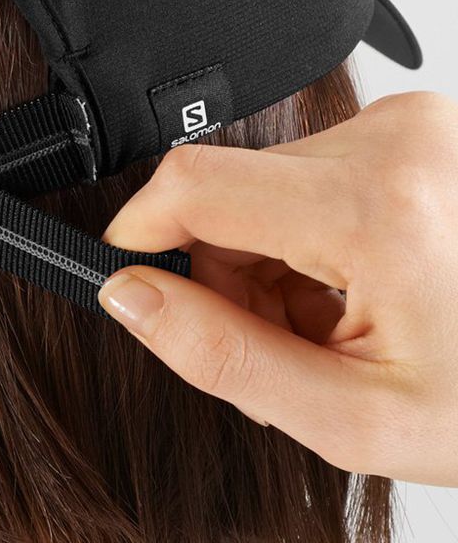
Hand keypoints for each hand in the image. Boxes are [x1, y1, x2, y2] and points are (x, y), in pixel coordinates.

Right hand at [99, 91, 457, 486]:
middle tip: (284, 340)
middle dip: (223, 270)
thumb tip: (130, 298)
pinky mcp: (411, 129)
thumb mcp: (355, 417)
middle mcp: (394, 142)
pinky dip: (306, 235)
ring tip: (335, 319)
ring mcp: (410, 126)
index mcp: (378, 210)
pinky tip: (355, 284)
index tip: (133, 281)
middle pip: (224, 189)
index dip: (139, 232)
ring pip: (260, 184)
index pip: (194, 183)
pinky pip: (305, 174)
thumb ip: (224, 356)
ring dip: (268, 258)